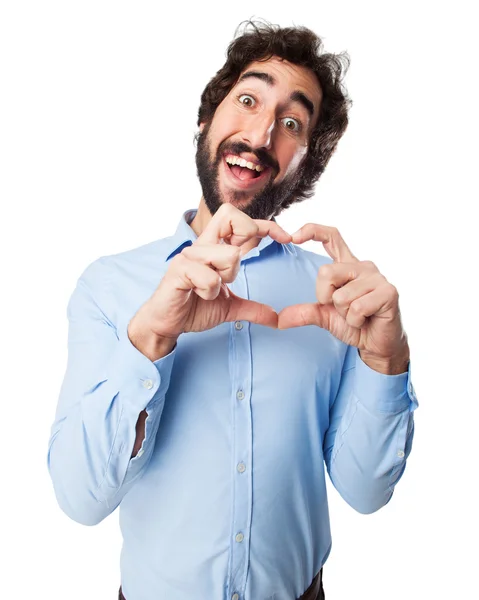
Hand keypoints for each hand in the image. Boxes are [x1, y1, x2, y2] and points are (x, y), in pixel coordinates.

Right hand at [130, 204, 291, 344]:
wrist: (167, 324)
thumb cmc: (193, 308)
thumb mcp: (230, 308)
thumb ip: (253, 308)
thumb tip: (276, 317)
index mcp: (215, 249)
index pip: (242, 222)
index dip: (266, 225)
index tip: (286, 238)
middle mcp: (203, 246)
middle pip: (229, 215)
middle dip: (246, 237)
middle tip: (238, 267)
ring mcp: (190, 255)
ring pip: (228, 254)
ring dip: (226, 279)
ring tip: (212, 291)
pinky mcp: (179, 269)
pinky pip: (210, 277)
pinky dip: (211, 292)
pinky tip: (200, 295)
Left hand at [278, 224, 408, 373]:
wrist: (377, 344)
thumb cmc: (354, 324)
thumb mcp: (324, 316)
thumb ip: (304, 312)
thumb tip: (280, 319)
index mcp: (347, 265)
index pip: (331, 237)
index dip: (312, 231)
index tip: (293, 236)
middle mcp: (362, 266)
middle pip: (326, 273)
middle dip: (326, 298)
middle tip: (342, 309)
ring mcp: (377, 278)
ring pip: (341, 296)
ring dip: (344, 314)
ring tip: (358, 316)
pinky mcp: (388, 292)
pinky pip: (357, 308)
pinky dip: (355, 321)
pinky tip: (366, 320)